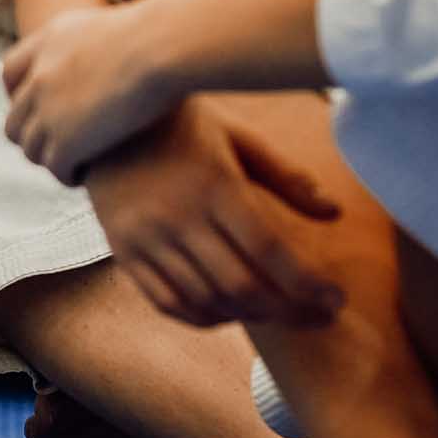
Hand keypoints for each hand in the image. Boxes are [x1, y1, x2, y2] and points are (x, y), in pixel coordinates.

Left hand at [4, 0, 196, 182]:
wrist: (160, 46)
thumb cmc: (159, 35)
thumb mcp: (110, 27)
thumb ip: (95, 44)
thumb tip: (114, 50)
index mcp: (48, 42)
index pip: (11, 73)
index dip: (20, 96)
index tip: (40, 109)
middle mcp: (39, 75)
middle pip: (15, 119)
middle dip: (33, 136)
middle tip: (60, 146)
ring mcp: (47, 109)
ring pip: (30, 148)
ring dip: (49, 159)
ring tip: (73, 165)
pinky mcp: (66, 140)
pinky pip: (54, 168)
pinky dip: (66, 175)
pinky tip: (85, 176)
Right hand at [78, 101, 344, 328]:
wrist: (101, 118)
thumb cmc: (181, 125)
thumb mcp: (236, 137)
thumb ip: (284, 176)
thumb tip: (335, 214)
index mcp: (212, 182)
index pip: (269, 250)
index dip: (308, 284)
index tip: (337, 300)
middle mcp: (176, 215)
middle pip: (242, 284)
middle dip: (290, 311)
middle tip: (321, 318)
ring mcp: (145, 237)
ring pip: (207, 300)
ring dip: (252, 317)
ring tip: (281, 313)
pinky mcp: (122, 251)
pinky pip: (167, 302)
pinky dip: (204, 318)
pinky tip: (232, 312)